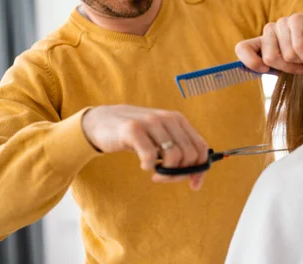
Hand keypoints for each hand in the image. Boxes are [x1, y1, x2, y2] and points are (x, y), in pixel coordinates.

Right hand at [81, 105, 208, 189]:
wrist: (103, 121)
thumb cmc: (136, 135)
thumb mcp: (160, 137)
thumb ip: (178, 150)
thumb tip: (196, 177)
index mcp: (177, 120)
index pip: (200, 147)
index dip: (200, 169)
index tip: (193, 185)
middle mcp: (167, 118)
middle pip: (189, 155)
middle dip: (180, 174)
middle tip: (164, 179)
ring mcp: (150, 122)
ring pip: (174, 157)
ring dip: (166, 173)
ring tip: (154, 173)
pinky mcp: (133, 129)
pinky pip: (150, 156)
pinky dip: (148, 166)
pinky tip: (143, 165)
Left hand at [236, 13, 302, 74]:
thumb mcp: (285, 67)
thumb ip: (270, 68)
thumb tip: (253, 68)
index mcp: (262, 42)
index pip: (242, 48)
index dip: (250, 61)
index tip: (265, 70)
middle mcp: (269, 30)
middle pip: (270, 58)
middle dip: (287, 68)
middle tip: (299, 68)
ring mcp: (282, 23)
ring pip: (287, 55)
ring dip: (301, 63)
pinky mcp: (296, 19)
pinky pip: (299, 47)